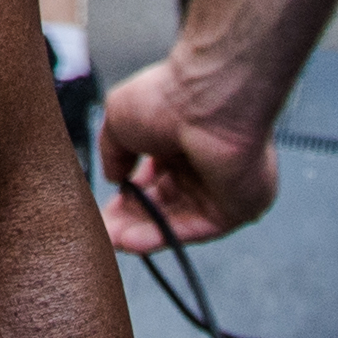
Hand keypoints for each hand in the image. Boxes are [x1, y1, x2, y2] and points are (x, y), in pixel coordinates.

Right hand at [100, 59, 278, 249]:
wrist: (209, 99)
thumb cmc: (169, 97)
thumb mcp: (119, 119)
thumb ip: (113, 152)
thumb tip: (113, 177)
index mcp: (179, 140)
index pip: (151, 179)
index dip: (126, 197)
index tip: (101, 211)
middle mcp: (201, 164)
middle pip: (162, 205)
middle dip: (130, 220)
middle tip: (102, 232)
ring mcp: (219, 188)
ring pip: (175, 220)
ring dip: (141, 232)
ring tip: (111, 240)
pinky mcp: (236, 207)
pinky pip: (196, 228)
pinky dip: (164, 236)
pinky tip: (132, 241)